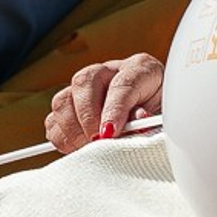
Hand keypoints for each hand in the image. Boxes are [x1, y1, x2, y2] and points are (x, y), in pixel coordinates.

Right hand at [46, 53, 164, 153]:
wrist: (155, 115)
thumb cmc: (159, 116)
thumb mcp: (164, 117)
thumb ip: (149, 121)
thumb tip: (135, 126)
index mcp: (139, 69)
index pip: (122, 83)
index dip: (114, 109)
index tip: (111, 133)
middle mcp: (108, 72)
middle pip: (84, 82)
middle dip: (88, 117)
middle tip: (98, 141)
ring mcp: (85, 88)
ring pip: (63, 100)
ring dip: (73, 129)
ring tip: (88, 147)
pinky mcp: (70, 105)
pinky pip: (53, 120)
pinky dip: (62, 137)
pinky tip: (78, 146)